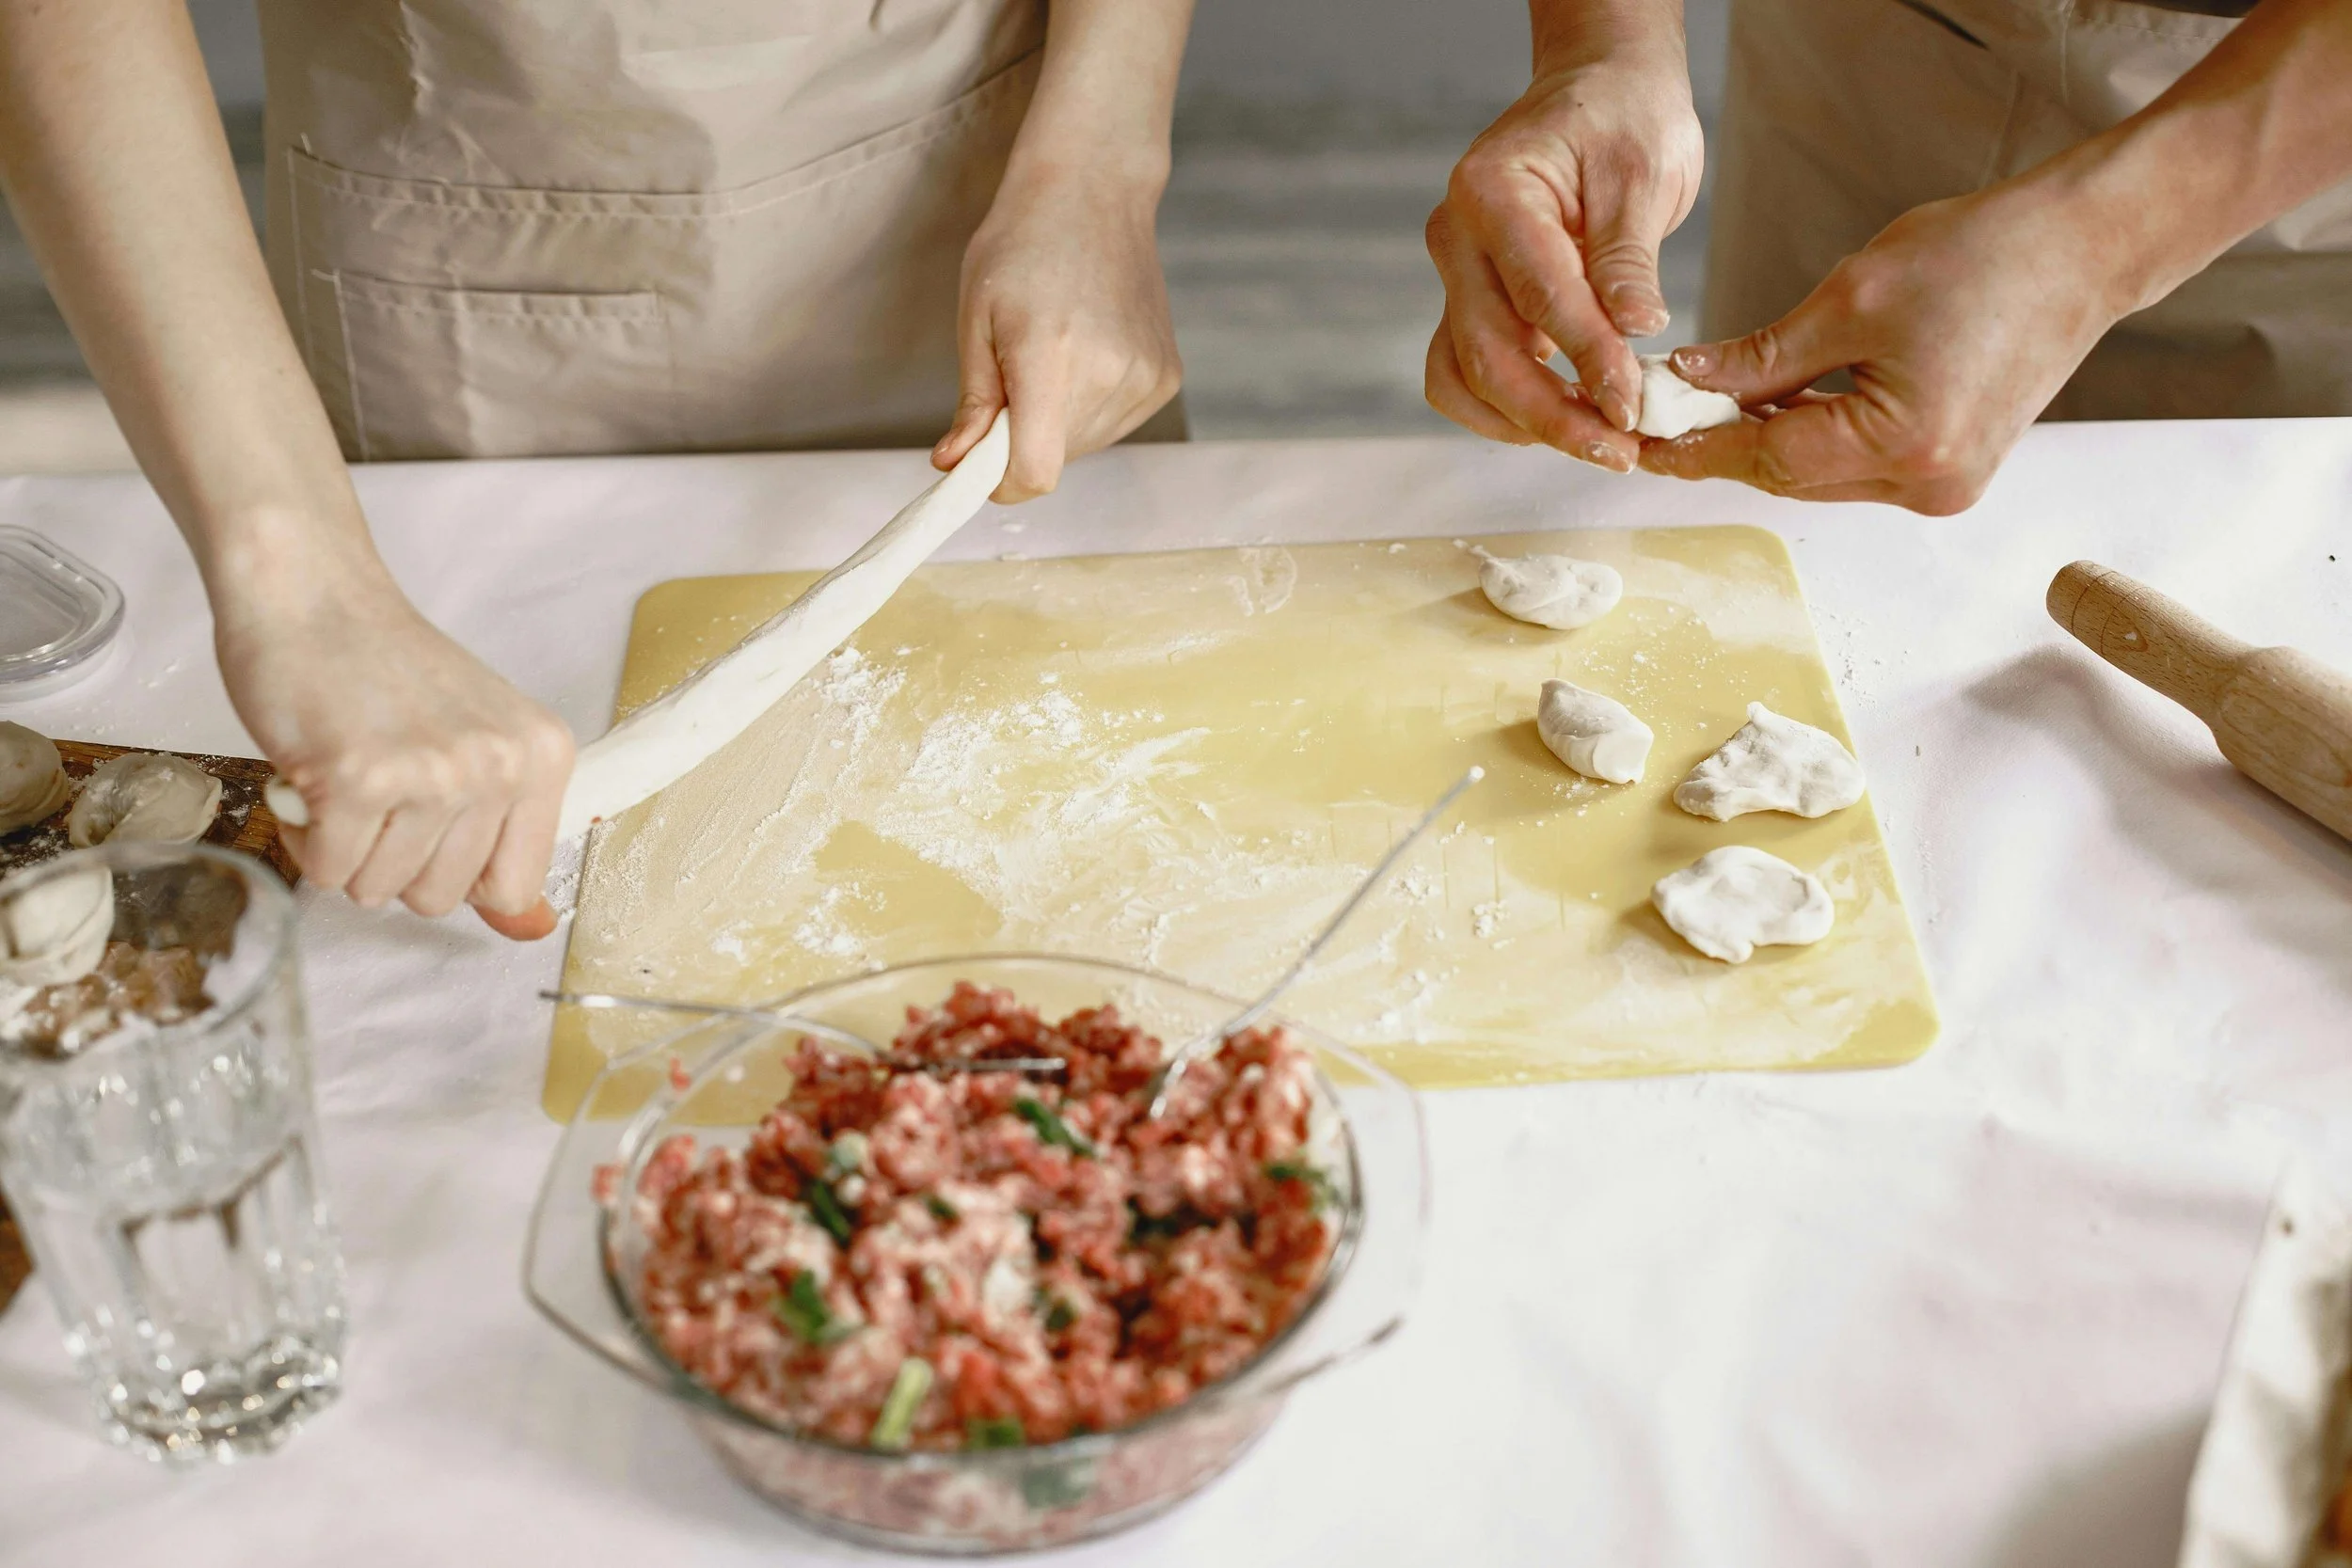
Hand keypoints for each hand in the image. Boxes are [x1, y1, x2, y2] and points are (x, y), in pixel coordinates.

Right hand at [217, 576, 573, 932]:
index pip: (515, 887)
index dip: (459, 876)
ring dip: (346, 850)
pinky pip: (327, 872)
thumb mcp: (473, 744)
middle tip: (376, 793)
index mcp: (542, 758)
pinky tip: (312, 781)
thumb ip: (503, 839)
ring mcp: (431, 773)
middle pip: (442, 899)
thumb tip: (533, 928)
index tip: (429, 828)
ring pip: (380, 891)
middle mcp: (499, 766)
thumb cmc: (385, 668)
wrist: (313, 595)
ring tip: (344, 779)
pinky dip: (307, 841)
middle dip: (393, 863)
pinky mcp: (357, 778)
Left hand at [931, 168, 1180, 501]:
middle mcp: (1109, 373)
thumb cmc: (1023, 244)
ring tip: (1052, 355)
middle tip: (1013, 378)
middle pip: (1055, 461)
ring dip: (1056, 424)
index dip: (1000, 482)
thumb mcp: (977, 318)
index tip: (980, 461)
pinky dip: (1088, 409)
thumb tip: (953, 464)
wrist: (1093, 193)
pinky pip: (1114, 424)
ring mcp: (1145, 378)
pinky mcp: (1166, 378)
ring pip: (1084, 446)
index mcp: (1052, 356)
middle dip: (1022, 440)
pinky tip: (1083, 354)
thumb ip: (973, 402)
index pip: (1035, 472)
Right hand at [1424, 50, 1702, 469]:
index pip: (1539, 296)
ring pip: (1462, 377)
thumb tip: (1633, 333)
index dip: (1588, 360)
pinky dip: (1504, 411)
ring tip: (1596, 442)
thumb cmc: (1623, 118)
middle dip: (1553, 415)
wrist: (1598, 92)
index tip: (1633, 407)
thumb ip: (1628, 259)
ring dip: (1524, 424)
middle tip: (1619, 450)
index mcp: (1493, 192)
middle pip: (1487, 354)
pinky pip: (1463, 374)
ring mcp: (1456, 274)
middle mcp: (1457, 238)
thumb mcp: (1643, 174)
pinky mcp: (1468, 302)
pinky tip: (1564, 417)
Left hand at [1637, 183, 2128, 513]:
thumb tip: (1688, 377)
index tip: (1642, 435)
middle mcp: (1929, 483)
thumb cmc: (1985, 255)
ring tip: (1712, 396)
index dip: (1698, 444)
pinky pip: (1856, 464)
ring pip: (1820, 476)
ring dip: (1768, 437)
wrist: (2084, 250)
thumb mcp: (1855, 296)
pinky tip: (1778, 399)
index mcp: (1907, 443)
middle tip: (1664, 410)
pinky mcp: (1951, 471)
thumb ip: (1764, 354)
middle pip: (1791, 476)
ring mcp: (1945, 486)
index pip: (1769, 456)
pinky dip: (1814, 434)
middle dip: (1726, 440)